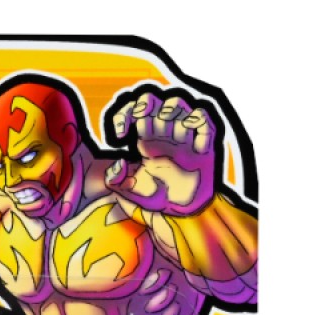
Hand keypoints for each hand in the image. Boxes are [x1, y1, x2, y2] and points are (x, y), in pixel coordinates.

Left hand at [105, 92, 217, 215]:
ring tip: (169, 134)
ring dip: (171, 112)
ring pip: (178, 102)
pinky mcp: (203, 142)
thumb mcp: (129, 190)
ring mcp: (183, 134)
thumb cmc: (157, 195)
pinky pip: (203, 118)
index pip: (136, 109)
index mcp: (146, 137)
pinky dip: (196, 120)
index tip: (120, 136)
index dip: (126, 114)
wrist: (180, 209)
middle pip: (157, 99)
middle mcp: (164, 131)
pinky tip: (188, 134)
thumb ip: (115, 180)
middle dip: (148, 110)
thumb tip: (118, 163)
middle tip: (144, 131)